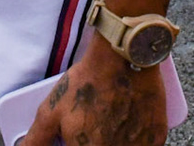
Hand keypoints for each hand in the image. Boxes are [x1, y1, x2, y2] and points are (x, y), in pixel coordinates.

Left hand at [22, 36, 166, 145]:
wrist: (124, 57)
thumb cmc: (87, 83)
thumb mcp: (51, 111)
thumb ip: (36, 139)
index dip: (74, 145)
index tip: (76, 139)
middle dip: (94, 142)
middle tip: (92, 130)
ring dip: (114, 142)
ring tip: (110, 123)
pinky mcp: (156, 138)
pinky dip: (134, 140)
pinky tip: (127, 122)